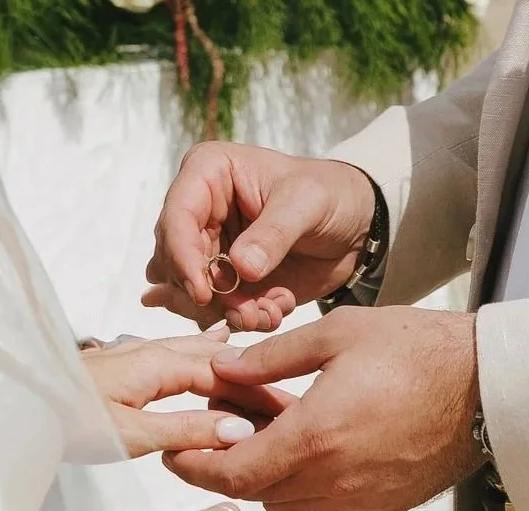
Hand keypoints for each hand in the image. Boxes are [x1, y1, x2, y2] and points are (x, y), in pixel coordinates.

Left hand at [81, 328, 293, 457]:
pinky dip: (207, 365)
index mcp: (159, 362)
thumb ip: (186, 428)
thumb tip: (240, 429)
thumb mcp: (130, 433)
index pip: (224, 372)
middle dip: (250, 376)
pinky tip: (215, 367)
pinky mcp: (129, 363)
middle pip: (216, 356)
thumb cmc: (68, 420)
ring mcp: (140, 352)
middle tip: (282, 399)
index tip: (286, 412)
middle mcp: (154, 349)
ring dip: (231, 369)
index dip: (256, 392)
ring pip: (199, 353)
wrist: (19, 404)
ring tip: (262, 384)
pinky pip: (180, 358)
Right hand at [142, 142, 374, 331]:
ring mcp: (209, 250)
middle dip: (208, 295)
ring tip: (268, 314)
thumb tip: (239, 267)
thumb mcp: (307, 202)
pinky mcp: (225, 282)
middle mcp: (199, 213)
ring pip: (191, 293)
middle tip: (247, 313)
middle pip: (174, 263)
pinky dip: (242, 319)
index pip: (176, 218)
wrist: (354, 227)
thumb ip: (274, 233)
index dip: (182, 258)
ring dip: (227, 312)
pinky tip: (273, 311)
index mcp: (207, 174)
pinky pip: (217, 309)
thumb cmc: (330, 194)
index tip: (202, 292)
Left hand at [163, 306, 482, 510]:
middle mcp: (335, 479)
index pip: (235, 472)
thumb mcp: (337, 333)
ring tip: (265, 436)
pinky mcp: (385, 503)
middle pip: (257, 493)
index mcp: (316, 436)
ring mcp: (362, 497)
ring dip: (266, 477)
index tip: (174, 453)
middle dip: (226, 469)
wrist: (489, 385)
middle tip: (215, 436)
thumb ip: (270, 357)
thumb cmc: (418, 350)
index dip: (196, 468)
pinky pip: (325, 504)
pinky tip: (313, 447)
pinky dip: (304, 484)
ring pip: (289, 504)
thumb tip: (222, 368)